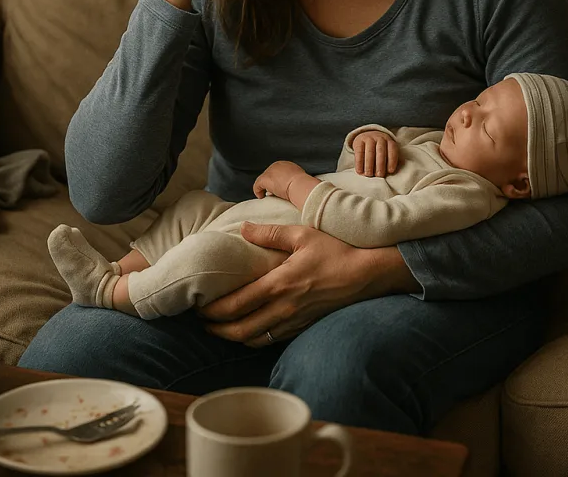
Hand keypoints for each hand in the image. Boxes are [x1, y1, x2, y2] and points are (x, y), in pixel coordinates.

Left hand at [199, 223, 416, 346]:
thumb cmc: (336, 251)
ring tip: (220, 328)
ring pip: (255, 340)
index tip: (198, 306)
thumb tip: (242, 228)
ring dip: (233, 337)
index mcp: (279, 284)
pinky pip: (272, 340)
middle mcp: (284, 308)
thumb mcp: (303, 234)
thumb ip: (270, 233)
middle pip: (240, 330)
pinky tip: (248, 330)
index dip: (212, 310)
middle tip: (202, 322)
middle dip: (216, 329)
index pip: (236, 304)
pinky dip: (254, 339)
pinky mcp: (304, 327)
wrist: (368, 275)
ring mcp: (295, 321)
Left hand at [252, 160, 306, 200]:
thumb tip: (290, 187)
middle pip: (269, 175)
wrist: (300, 185)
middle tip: (273, 193)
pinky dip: (258, 191)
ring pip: (263, 180)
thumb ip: (293, 179)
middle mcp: (276, 165)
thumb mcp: (299, 179)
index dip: (277, 181)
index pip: (277, 172)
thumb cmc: (303, 184)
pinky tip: (261, 196)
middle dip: (270, 184)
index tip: (278, 188)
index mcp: (286, 164)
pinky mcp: (264, 179)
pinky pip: (257, 185)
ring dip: (264, 188)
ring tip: (268, 195)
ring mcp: (270, 171)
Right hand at [352, 130, 398, 176]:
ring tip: (369, 174)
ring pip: (370, 152)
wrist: (367, 135)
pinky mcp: (358, 141)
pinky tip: (360, 171)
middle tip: (379, 175)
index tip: (390, 171)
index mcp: (388, 141)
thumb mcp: (386, 150)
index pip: (392, 150)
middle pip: (381, 151)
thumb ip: (388, 159)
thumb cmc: (378, 148)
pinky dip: (359, 163)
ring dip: (369, 165)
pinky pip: (359, 152)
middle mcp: (379, 138)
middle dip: (380, 164)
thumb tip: (387, 173)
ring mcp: (369, 138)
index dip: (392, 161)